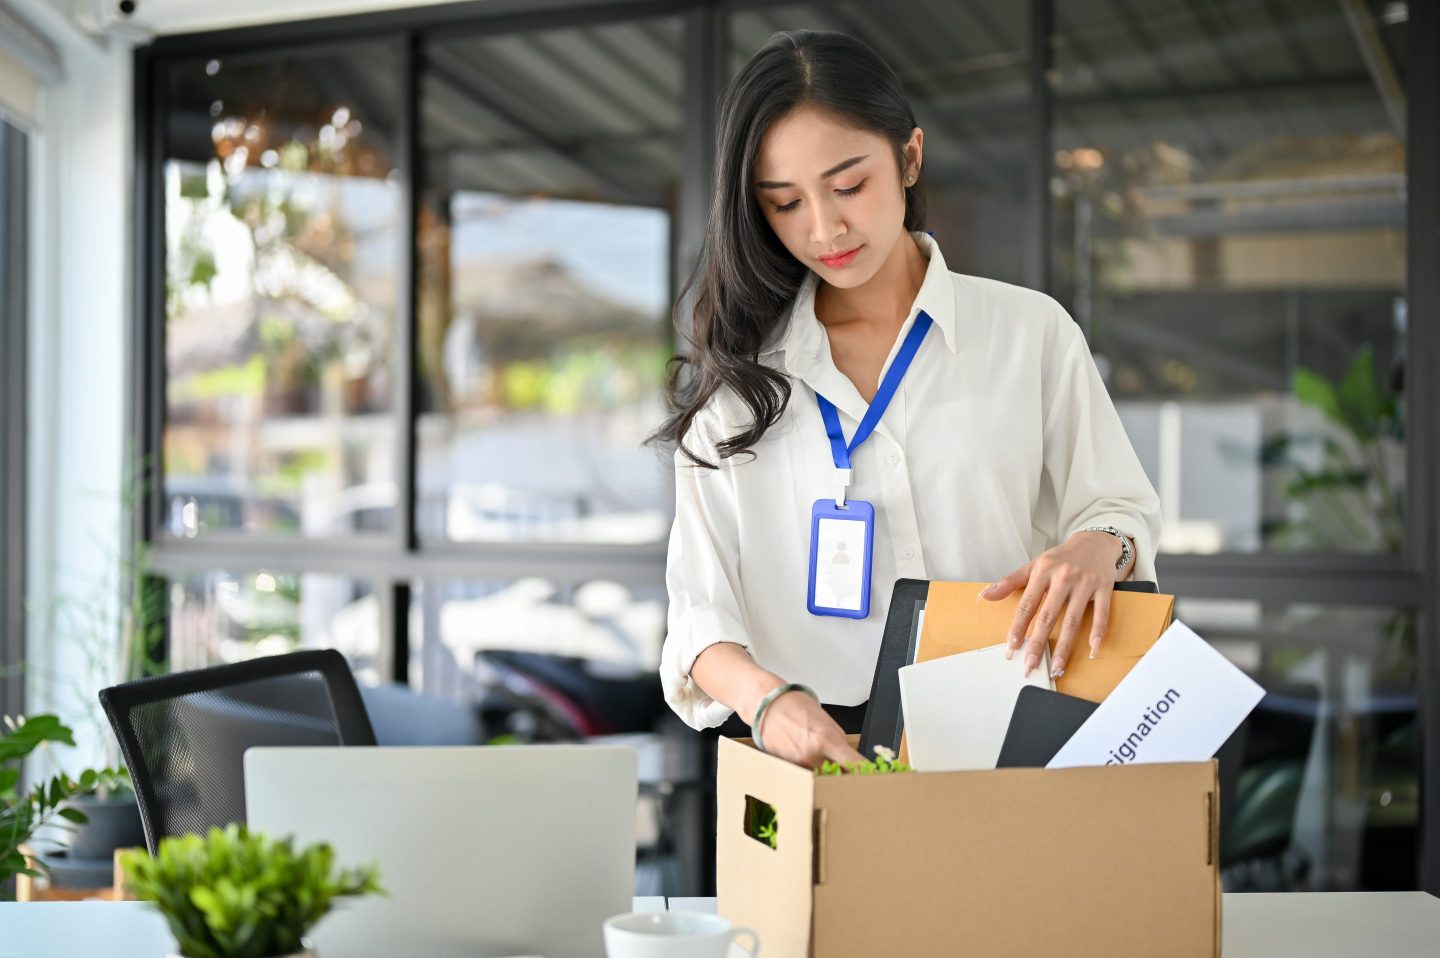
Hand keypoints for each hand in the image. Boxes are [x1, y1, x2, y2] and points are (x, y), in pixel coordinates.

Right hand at [752, 689, 865, 770]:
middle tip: (844, 766)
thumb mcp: (826, 720)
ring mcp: (797, 765)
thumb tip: (848, 759)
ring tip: (815, 752)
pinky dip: (808, 769)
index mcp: (826, 740)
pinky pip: (804, 775)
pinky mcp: (786, 769)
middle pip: (838, 776)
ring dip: (824, 771)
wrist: (766, 705)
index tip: (874, 776)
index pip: (855, 765)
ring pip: (820, 778)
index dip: (867, 772)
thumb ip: (839, 742)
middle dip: (843, 773)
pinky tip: (802, 753)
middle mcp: (811, 756)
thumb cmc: (794, 706)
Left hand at [979, 532, 1126, 677]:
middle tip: (1031, 664)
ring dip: (1064, 646)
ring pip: (1072, 619)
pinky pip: (1101, 613)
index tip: (1012, 647)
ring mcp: (1085, 583)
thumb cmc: (1061, 558)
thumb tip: (985, 595)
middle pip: (1048, 615)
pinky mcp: (1104, 588)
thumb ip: (1010, 582)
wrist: (1094, 541)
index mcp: (1043, 571)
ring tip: (1057, 666)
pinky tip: (1091, 649)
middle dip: (1038, 642)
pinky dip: (1097, 631)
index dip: (1018, 627)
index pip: (1027, 605)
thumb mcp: (1034, 565)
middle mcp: (1064, 577)